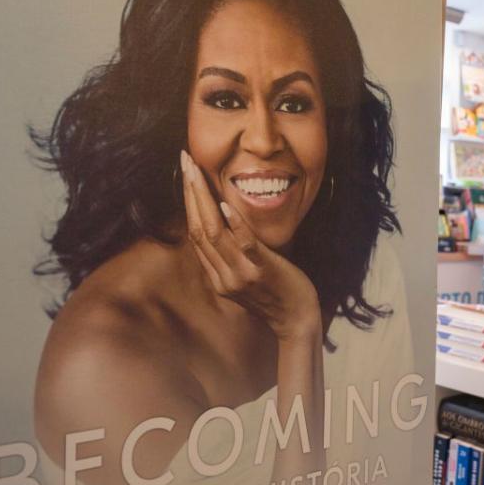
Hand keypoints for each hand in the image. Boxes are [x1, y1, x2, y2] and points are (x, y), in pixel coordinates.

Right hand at [181, 151, 321, 343]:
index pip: (195, 234)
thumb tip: (223, 225)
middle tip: (185, 162)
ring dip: (204, 199)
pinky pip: (245, 244)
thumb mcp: (245, 278)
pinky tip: (225, 203)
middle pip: (199, 229)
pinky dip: (234, 223)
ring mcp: (242, 274)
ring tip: (197, 173)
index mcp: (217, 277)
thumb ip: (230, 257)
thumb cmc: (276, 295)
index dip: (188, 202)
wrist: (297, 322)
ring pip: (215, 233)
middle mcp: (224, 276)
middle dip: (190, 192)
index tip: (186, 174)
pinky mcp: (263, 271)